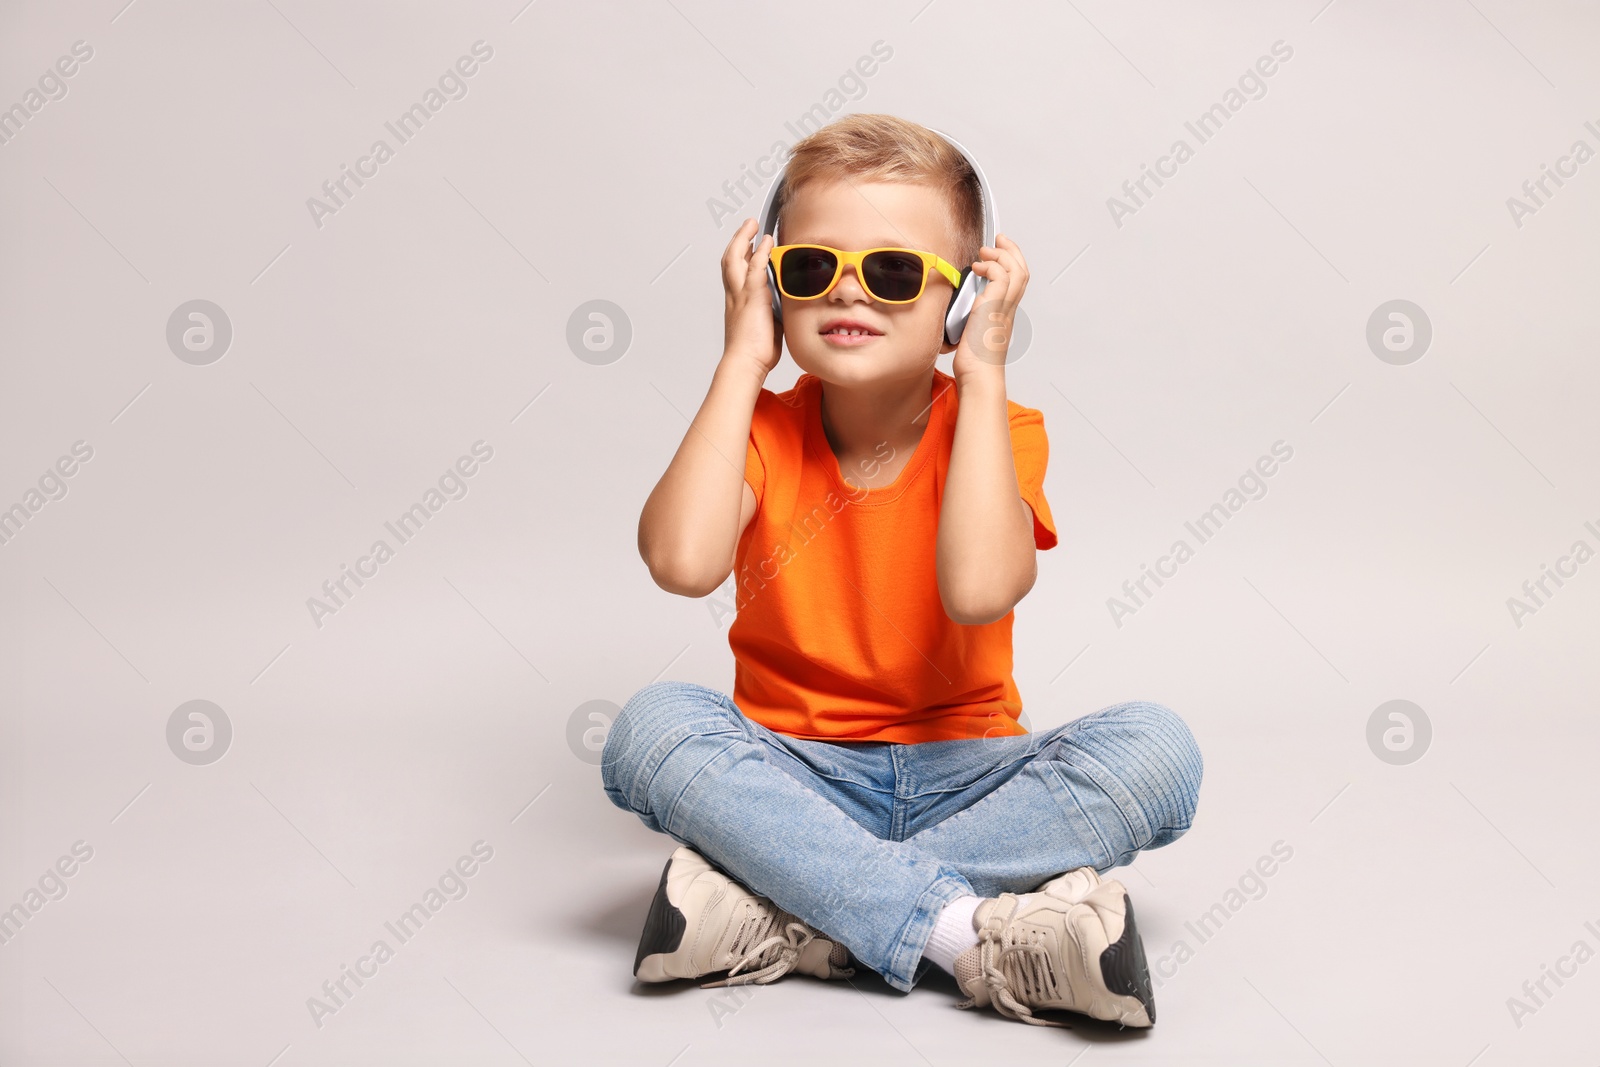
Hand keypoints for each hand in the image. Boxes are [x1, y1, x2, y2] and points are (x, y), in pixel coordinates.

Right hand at [720, 218, 781, 376]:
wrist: (745, 362)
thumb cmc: (754, 352)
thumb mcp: (764, 326)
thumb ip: (770, 313)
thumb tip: (780, 310)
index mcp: (736, 302)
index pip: (734, 272)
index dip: (739, 255)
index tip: (747, 244)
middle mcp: (735, 295)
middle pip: (729, 259)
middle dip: (738, 240)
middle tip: (747, 226)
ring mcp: (741, 294)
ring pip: (735, 258)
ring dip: (744, 238)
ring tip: (752, 225)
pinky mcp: (752, 297)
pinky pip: (755, 268)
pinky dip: (760, 253)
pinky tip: (767, 242)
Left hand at [951, 233, 1029, 381]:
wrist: (978, 375)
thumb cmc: (974, 363)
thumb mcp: (971, 333)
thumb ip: (970, 318)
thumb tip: (958, 310)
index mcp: (1004, 314)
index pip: (1017, 281)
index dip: (1011, 262)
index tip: (998, 251)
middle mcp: (1008, 309)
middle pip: (1022, 271)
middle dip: (1012, 250)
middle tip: (999, 239)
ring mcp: (1003, 308)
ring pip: (1016, 270)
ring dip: (1001, 254)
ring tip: (985, 251)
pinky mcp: (993, 308)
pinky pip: (1001, 277)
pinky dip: (991, 266)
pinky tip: (977, 268)